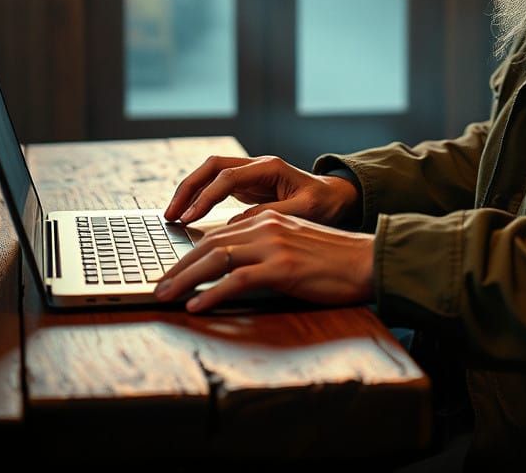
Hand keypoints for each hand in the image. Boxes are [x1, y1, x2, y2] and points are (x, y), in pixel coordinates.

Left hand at [153, 211, 374, 310]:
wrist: (366, 262)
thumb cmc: (333, 261)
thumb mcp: (294, 245)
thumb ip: (265, 248)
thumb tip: (234, 268)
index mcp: (269, 219)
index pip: (218, 235)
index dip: (189, 254)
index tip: (171, 273)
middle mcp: (267, 226)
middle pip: (210, 244)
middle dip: (178, 267)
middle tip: (158, 287)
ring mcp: (274, 245)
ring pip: (216, 258)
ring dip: (185, 279)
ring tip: (166, 296)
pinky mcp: (282, 268)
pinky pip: (237, 279)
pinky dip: (212, 293)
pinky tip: (197, 305)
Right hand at [163, 154, 360, 227]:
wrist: (335, 198)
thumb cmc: (323, 204)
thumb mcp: (304, 211)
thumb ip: (272, 214)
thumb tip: (237, 224)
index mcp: (270, 167)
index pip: (228, 177)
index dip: (207, 197)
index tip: (190, 218)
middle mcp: (256, 166)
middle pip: (212, 167)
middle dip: (189, 188)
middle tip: (171, 214)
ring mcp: (250, 174)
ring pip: (210, 175)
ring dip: (190, 192)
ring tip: (173, 216)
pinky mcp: (247, 186)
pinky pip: (216, 187)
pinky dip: (200, 199)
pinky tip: (189, 216)